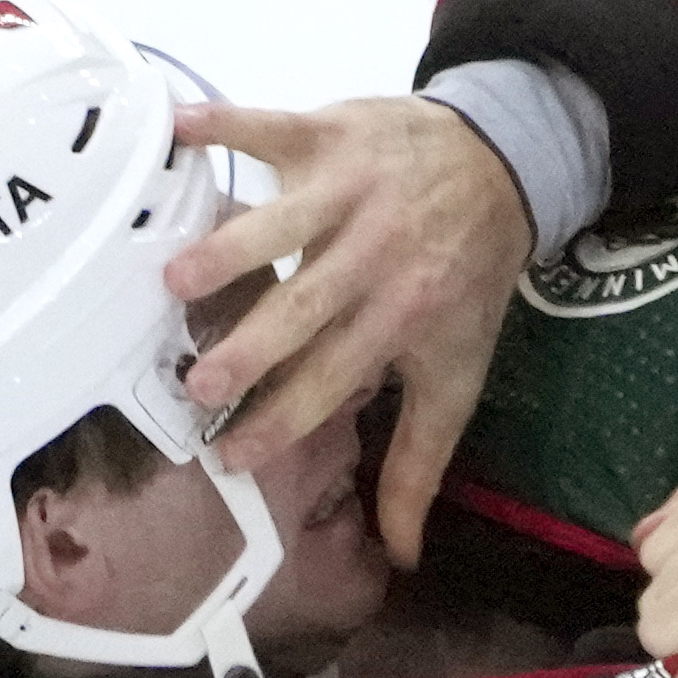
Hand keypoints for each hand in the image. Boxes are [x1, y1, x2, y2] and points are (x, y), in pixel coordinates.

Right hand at [167, 95, 534, 566]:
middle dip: (256, 347)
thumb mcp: (455, 373)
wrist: (502, 163)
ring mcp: (350, 188)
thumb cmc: (465, 280)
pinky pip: (269, 124)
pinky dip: (222, 124)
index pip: (336, 378)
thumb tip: (401, 554)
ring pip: (283, 220)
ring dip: (232, 249)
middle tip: (199, 383)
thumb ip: (419, 462)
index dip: (287, 419)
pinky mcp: (328, 131)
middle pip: (307, 307)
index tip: (231, 456)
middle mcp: (377, 254)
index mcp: (404, 317)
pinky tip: (174, 129)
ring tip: (174, 281)